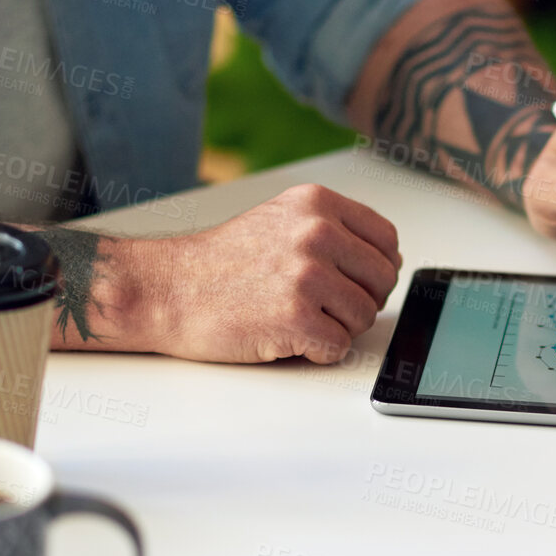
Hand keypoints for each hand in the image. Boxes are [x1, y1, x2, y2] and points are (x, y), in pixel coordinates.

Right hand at [129, 184, 400, 363]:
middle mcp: (316, 232)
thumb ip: (334, 230)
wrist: (167, 289)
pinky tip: (287, 337)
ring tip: (296, 318)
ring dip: (336, 328)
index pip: (387, 239)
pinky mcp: (296, 317)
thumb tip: (389, 258)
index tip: (354, 281)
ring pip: (364, 317)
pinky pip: (339, 347)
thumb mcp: (280, 220)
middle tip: (322, 307)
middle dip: (359, 301)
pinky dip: (317, 352)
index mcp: (316, 204)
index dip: (376, 268)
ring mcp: (307, 275)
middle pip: (382, 280)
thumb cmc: (220, 263)